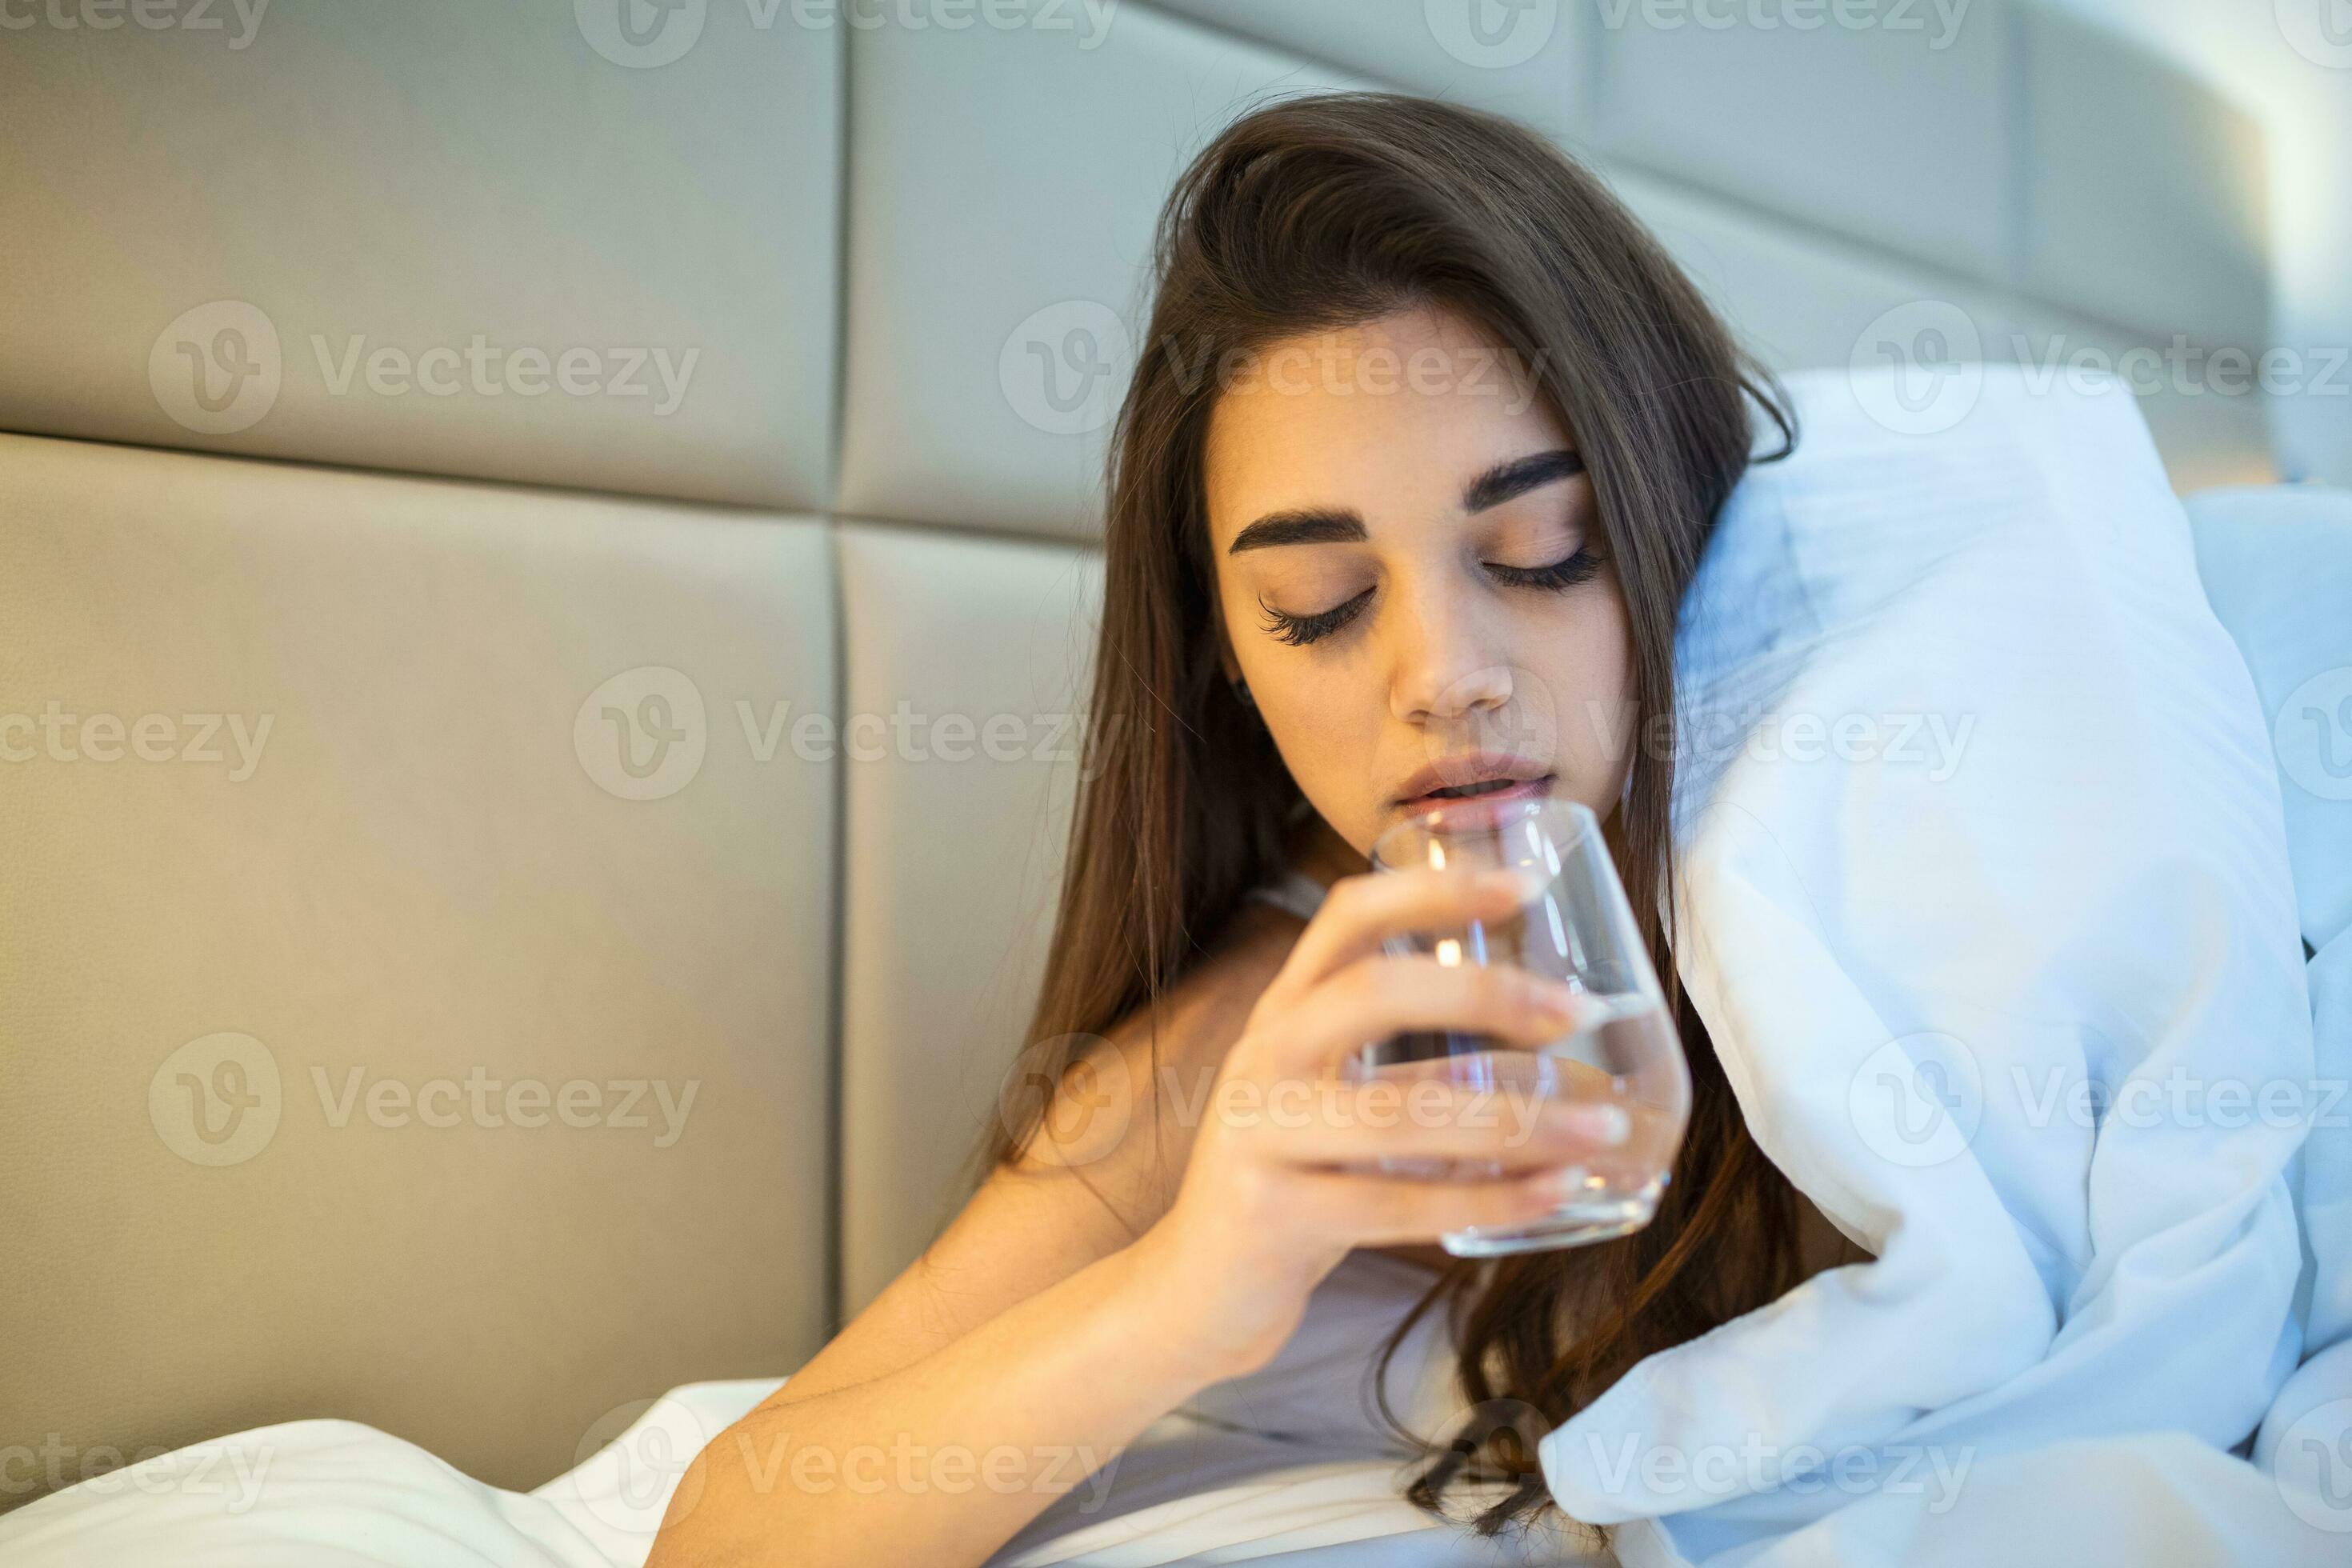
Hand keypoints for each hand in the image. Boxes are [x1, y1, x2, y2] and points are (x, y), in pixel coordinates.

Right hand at [1143, 865, 1628, 1374]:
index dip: (1431, 891)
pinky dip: (1491, 1199)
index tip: (1522, 885)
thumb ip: (1418, 1071)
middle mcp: (1264, 1057)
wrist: (1196, 1292)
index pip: (1347, 918)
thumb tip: (1544, 1049)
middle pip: (1371, 991)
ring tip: (1602, 1127)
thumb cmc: (1292, 1184)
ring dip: (1517, 1119)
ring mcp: (1260, 1134)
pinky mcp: (1275, 1215)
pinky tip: (1554, 1193)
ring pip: (1398, 1112)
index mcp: (1284, 1013)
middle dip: (1486, 992)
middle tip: (1578, 1010)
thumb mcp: (1341, 1106)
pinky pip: (1399, 1206)